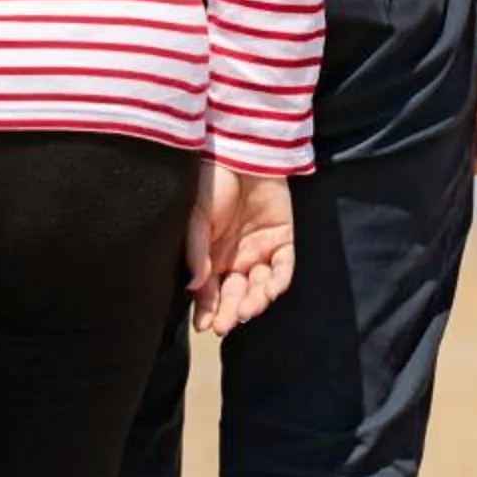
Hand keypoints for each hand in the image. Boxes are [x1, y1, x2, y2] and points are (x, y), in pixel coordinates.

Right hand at [188, 164, 294, 335]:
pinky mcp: (282, 241)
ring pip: (258, 287)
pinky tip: (268, 291)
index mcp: (208, 254)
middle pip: (233, 293)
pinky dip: (277, 282)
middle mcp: (233, 257)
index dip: (206, 309)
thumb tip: (193, 286)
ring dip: (253, 300)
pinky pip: (283, 269)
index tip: (205, 326)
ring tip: (247, 308)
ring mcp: (258, 250)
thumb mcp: (195, 216)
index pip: (207, 290)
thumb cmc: (209, 180)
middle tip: (227, 324)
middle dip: (230, 311)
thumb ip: (196, 250)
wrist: (239, 151)